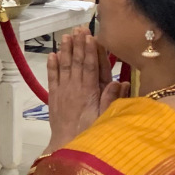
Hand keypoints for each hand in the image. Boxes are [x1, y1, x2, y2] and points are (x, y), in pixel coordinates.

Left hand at [45, 27, 124, 149]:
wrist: (65, 145)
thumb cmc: (89, 133)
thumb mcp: (105, 118)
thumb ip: (112, 99)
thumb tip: (122, 81)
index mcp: (89, 91)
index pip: (91, 66)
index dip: (91, 50)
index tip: (91, 36)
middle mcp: (74, 87)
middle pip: (77, 62)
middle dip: (78, 45)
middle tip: (78, 29)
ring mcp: (62, 91)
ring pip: (64, 66)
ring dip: (66, 50)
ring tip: (66, 36)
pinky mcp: (53, 97)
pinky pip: (52, 77)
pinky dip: (53, 65)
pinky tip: (53, 54)